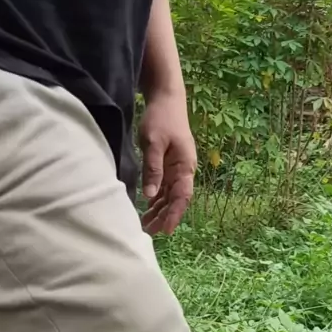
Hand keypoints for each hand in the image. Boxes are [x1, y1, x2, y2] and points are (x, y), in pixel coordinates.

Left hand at [139, 92, 196, 234]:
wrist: (166, 98)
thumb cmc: (161, 118)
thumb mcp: (154, 143)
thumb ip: (153, 169)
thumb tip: (149, 196)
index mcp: (185, 166)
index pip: (182, 197)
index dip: (174, 215)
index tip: (166, 231)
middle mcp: (183, 170)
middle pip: (175, 199)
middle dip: (164, 217)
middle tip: (149, 233)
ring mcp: (176, 167)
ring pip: (168, 195)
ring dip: (159, 210)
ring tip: (146, 225)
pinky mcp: (167, 163)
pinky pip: (163, 186)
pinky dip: (156, 198)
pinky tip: (147, 208)